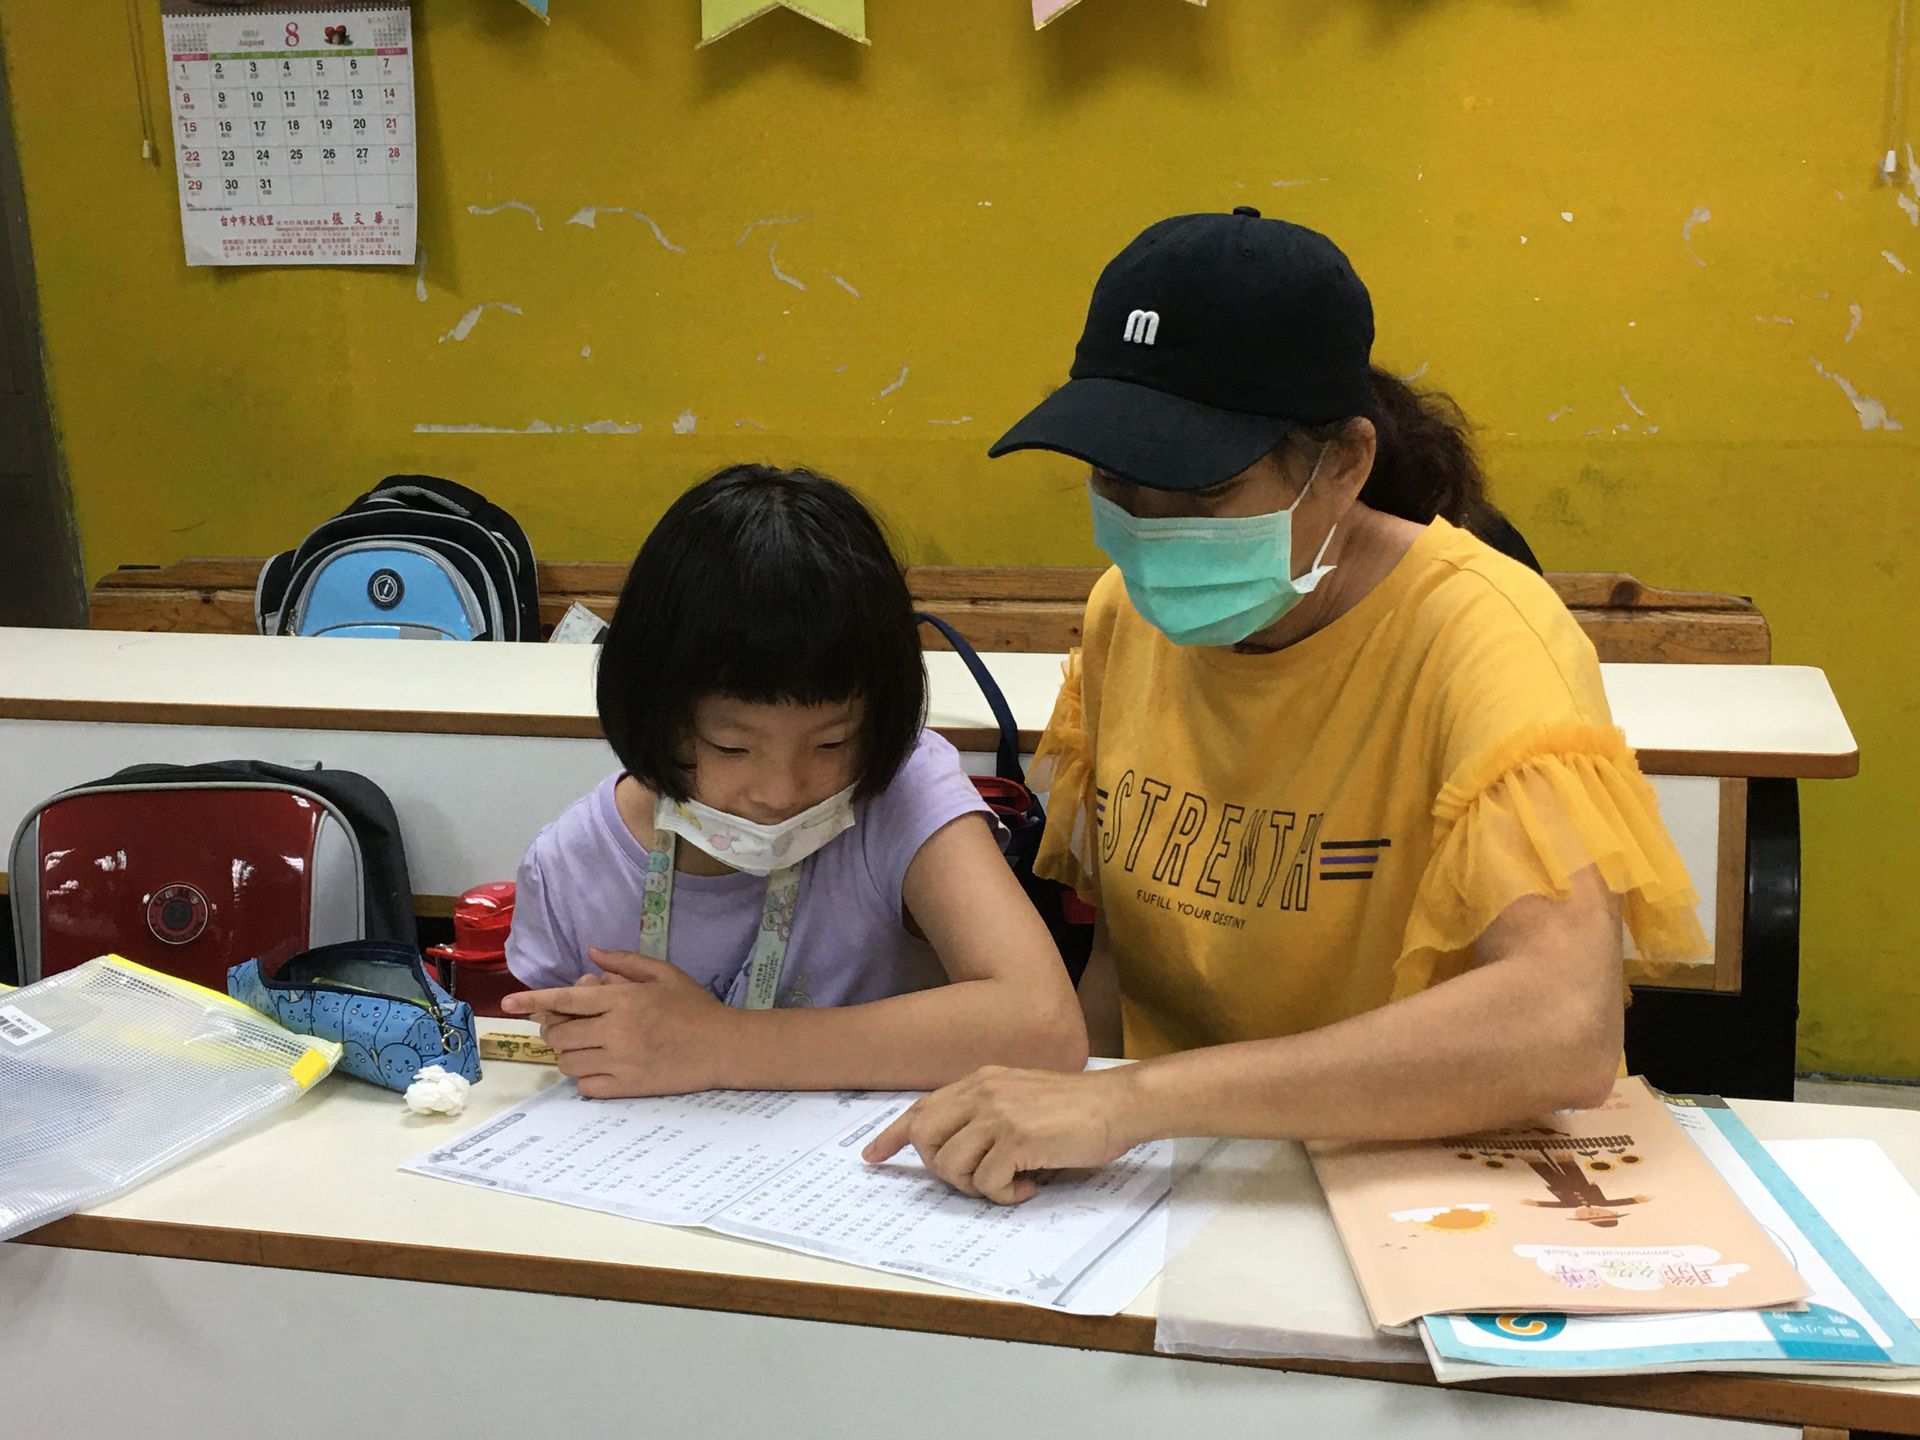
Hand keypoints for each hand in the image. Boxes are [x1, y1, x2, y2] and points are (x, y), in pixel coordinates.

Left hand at [501, 948, 737, 1096]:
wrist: (723, 1046)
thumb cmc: (694, 1006)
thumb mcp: (663, 973)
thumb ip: (624, 962)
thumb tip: (591, 954)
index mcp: (622, 998)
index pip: (565, 998)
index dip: (533, 1001)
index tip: (508, 1005)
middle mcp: (615, 1029)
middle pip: (560, 1034)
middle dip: (556, 1028)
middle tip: (569, 1026)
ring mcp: (620, 1061)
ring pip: (568, 1061)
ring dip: (569, 1053)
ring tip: (588, 1046)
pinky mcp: (627, 1086)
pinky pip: (585, 1086)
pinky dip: (585, 1077)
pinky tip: (601, 1067)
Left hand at [861, 1065, 1141, 1204]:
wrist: (1116, 1103)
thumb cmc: (1076, 1108)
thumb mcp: (1020, 1096)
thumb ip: (987, 1112)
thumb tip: (957, 1149)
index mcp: (981, 1081)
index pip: (922, 1108)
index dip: (893, 1135)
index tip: (873, 1155)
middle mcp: (982, 1093)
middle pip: (925, 1138)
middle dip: (941, 1169)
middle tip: (974, 1179)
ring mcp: (997, 1114)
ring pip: (952, 1166)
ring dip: (976, 1187)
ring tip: (1009, 1182)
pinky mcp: (1016, 1139)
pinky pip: (987, 1183)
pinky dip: (1005, 1196)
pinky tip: (1029, 1187)